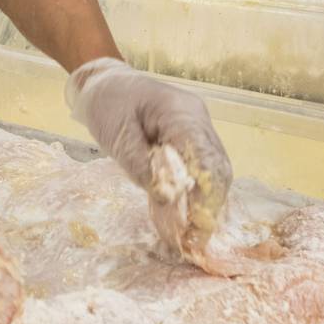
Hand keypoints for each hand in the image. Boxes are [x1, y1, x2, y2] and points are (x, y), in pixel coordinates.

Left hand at [65, 59, 233, 254]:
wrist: (105, 82)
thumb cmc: (108, 102)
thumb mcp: (116, 133)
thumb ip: (140, 163)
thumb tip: (166, 196)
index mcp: (182, 113)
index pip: (206, 158)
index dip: (207, 195)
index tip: (198, 227)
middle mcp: (198, 121)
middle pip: (218, 168)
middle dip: (211, 207)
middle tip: (196, 241)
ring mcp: (198, 130)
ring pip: (215, 172)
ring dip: (206, 205)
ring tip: (192, 237)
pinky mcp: (190, 142)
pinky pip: (201, 171)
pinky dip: (195, 196)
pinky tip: (184, 219)